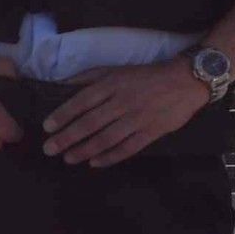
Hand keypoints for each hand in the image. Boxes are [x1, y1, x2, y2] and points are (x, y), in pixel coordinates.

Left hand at [42, 58, 216, 166]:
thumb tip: (60, 85)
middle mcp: (123, 101)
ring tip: (68, 158)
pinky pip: (128, 147)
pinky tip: (94, 163)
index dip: (63, 115)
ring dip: (84, 150)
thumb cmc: (145, 76)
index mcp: (113, 84)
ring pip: (107, 138)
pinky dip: (110, 157)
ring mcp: (139, 118)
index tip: (47, 127)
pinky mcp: (153, 131)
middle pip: (90, 122)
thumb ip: (88, 77)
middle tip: (49, 149)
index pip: (82, 101)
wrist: (187, 80)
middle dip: (67, 138)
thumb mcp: (116, 70)